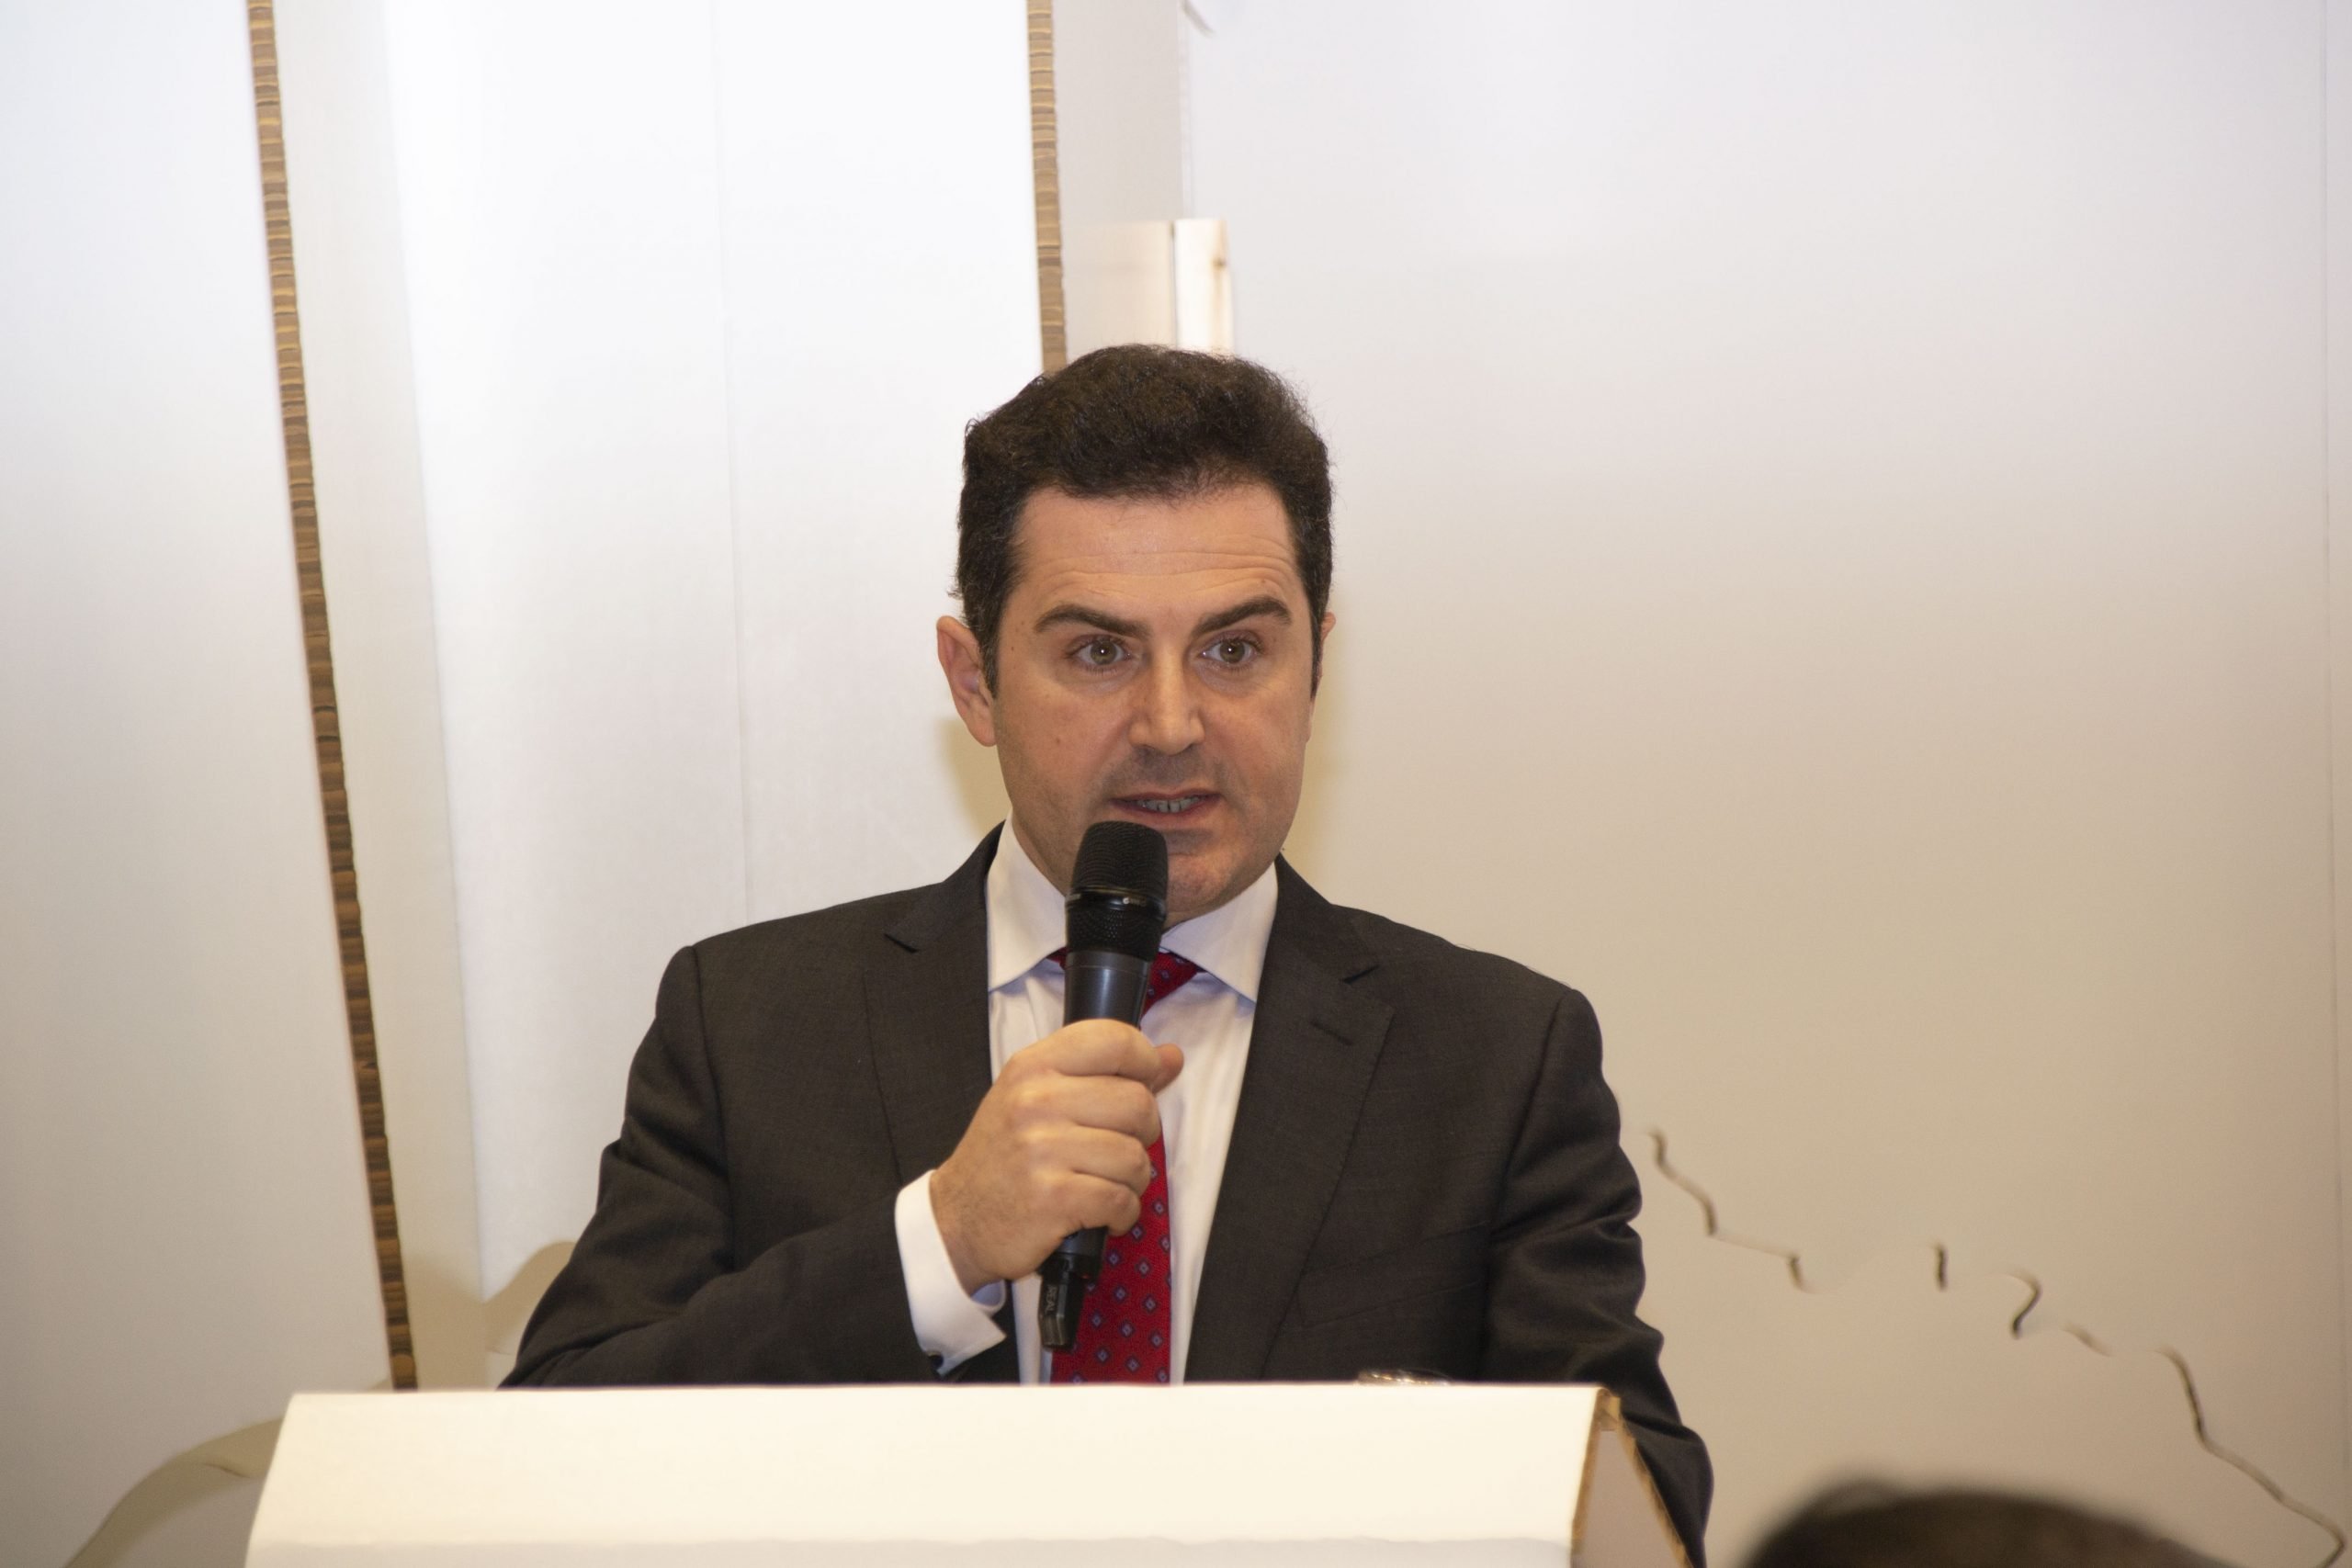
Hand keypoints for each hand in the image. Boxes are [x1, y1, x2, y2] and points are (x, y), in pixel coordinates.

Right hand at [930, 1019, 1184, 1293]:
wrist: (958, 1219)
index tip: (1147, 1081)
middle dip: (1143, 1133)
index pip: (1113, 1039)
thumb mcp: (1039, 1098)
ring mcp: (1041, 1150)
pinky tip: (1100, 1215)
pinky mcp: (1052, 1199)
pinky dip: (1121, 1214)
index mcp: (1033, 1067)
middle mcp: (1035, 1102)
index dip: (1145, 1060)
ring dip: (1132, 1181)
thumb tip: (1171, 1057)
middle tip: (1119, 1148)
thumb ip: (1103, 1073)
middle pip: (1137, 1103)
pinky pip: (1120, 1200)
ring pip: (1134, 1158)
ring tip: (1106, 1185)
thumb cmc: (1005, 1156)